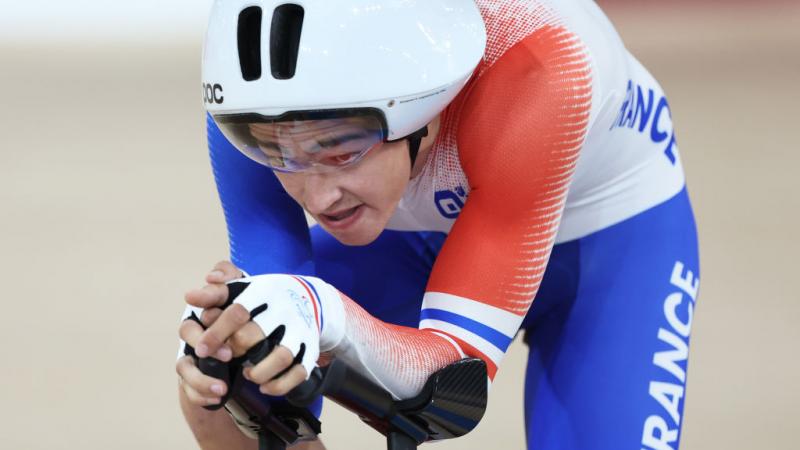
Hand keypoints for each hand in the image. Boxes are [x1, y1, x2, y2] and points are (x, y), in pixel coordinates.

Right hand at [176, 261, 241, 406]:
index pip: (202, 297)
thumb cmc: (244, 318)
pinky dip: (201, 395)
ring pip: (184, 367)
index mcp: (208, 306)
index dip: (206, 296)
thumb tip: (213, 275)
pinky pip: (190, 389)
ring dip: (200, 379)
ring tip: (222, 388)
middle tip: (228, 354)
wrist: (247, 348)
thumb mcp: (245, 295)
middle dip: (206, 342)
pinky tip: (217, 398)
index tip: (211, 303)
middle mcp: (195, 329)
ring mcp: (191, 354)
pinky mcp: (193, 376)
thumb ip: (230, 278)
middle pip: (187, 332)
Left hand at [194, 274, 324, 395]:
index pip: (237, 312)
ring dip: (259, 372)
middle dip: (235, 352)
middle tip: (225, 358)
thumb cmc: (263, 296)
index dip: (215, 333)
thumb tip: (190, 297)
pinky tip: (265, 386)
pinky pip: (298, 372)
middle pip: (254, 336)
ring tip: (247, 374)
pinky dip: (280, 384)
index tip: (200, 350)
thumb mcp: (241, 287)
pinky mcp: (310, 348)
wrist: (308, 298)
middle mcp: (284, 309)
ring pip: (281, 356)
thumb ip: (215, 293)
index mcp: (263, 292)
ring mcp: (300, 329)